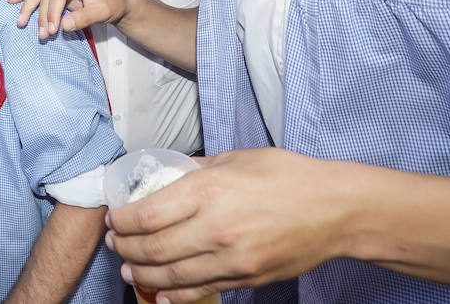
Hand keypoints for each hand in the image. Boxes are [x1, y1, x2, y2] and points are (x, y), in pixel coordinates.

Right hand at [8, 0, 127, 38]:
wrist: (115, 2)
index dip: (52, 13)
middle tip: (43, 35)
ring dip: (28, 9)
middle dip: (41, 16)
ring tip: (20, 22)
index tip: (51, 31)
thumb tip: (64, 25)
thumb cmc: (110, 4)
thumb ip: (83, 18)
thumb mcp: (101, 12)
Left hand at [107, 149, 352, 301]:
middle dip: (124, 248)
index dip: (122, 221)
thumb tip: (168, 175)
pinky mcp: (245, 279)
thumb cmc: (288, 177)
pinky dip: (174, 296)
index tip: (114, 218)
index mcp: (209, 190)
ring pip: (171, 276)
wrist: (335, 210)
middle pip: (152, 248)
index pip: (147, 214)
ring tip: (127, 268)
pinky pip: (200, 291)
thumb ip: (197, 169)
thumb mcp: (236, 158)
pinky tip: (159, 293)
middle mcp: (216, 228)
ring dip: (142, 273)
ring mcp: (231, 259)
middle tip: (114, 243)